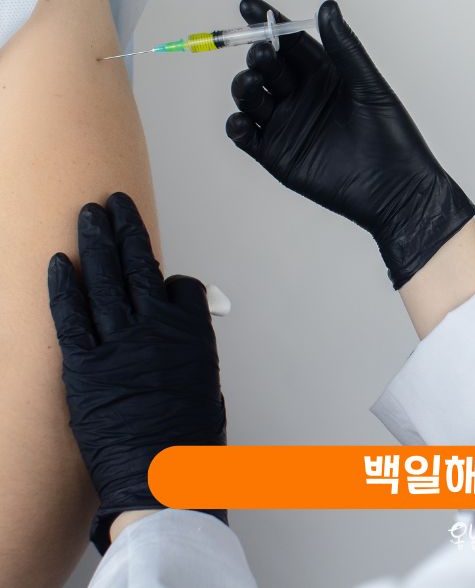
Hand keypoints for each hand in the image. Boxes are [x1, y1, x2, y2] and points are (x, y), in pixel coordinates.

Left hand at [48, 192, 226, 554]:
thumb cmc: (190, 445)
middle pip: (140, 267)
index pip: (183, 287)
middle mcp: (157, 330)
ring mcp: (119, 345)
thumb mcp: (205, 391)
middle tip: (117, 203)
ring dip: (97, 243)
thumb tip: (174, 343)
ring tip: (90, 214)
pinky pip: (71, 318)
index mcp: (192, 335)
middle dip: (127, 230)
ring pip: (107, 280)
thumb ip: (188, 356)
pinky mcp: (84, 367)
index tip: (162, 280)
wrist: (163, 481)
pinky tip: (59, 263)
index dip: (172, 281)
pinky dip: (64, 288)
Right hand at [225, 0, 474, 289]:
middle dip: (258, 57)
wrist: (395, 188)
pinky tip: (242, 119)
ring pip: (251, 98)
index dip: (268, 23)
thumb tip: (326, 7)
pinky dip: (237, 126)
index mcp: (324, 75)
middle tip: (261, 53)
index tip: (248, 6)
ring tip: (252, 83)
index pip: (289, 42)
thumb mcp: (368, 85)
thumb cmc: (391, 135)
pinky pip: (246, 137)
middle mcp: (302, 96)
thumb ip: (344, 48)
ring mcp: (287, 125)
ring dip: (244, 87)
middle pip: (267, 68)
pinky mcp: (277, 156)